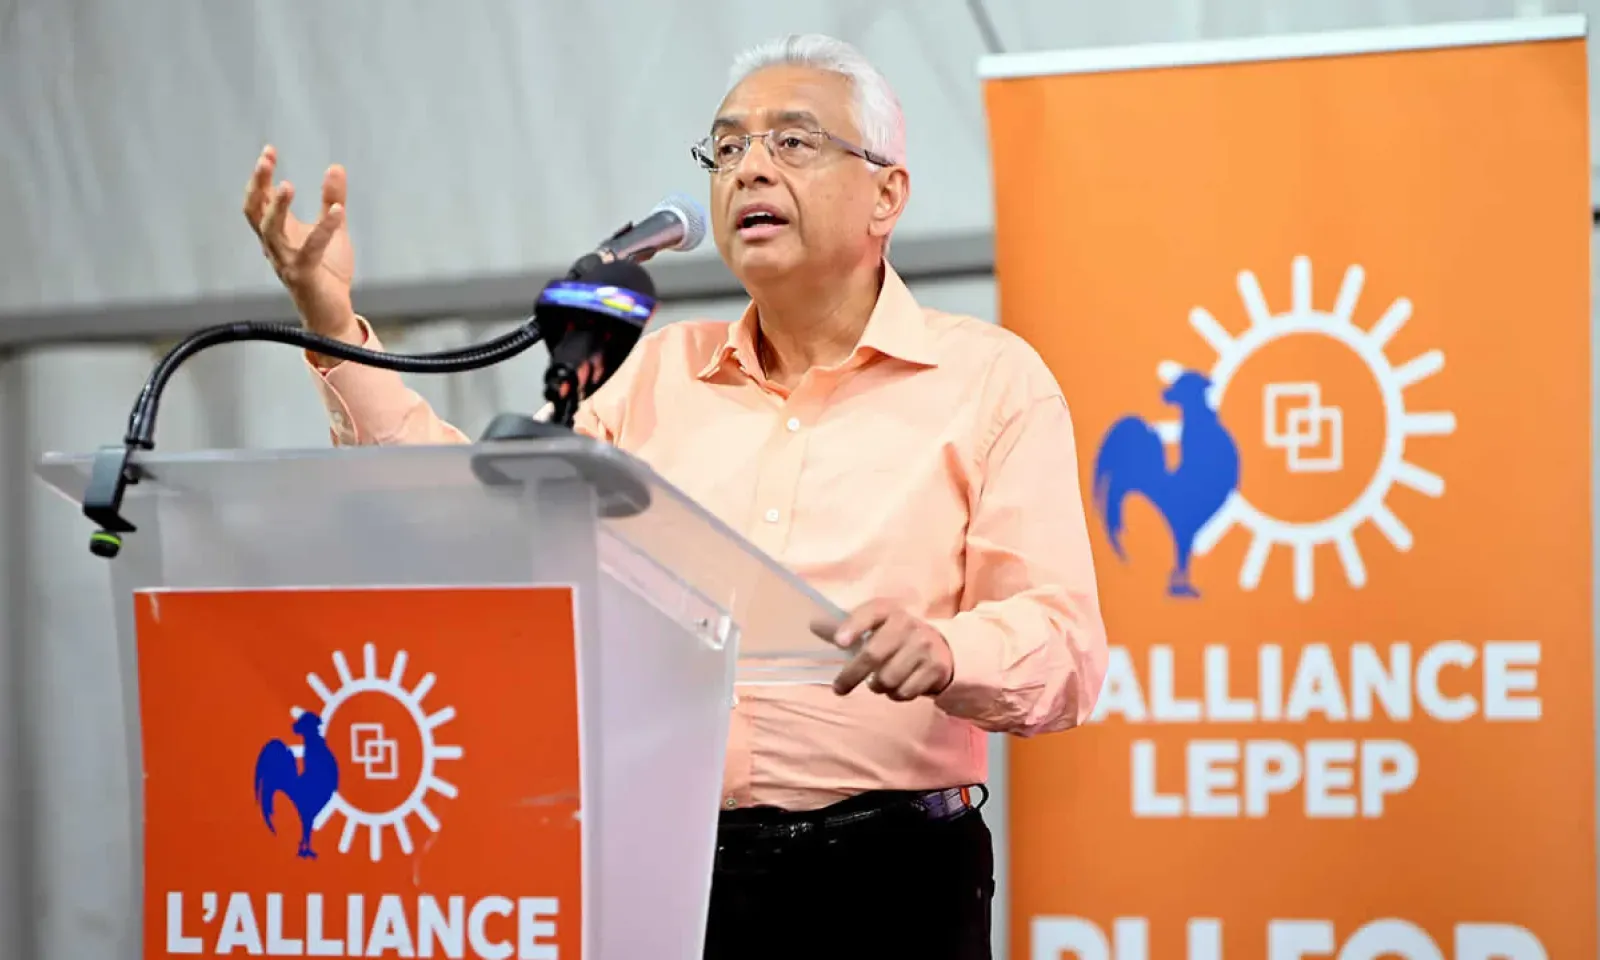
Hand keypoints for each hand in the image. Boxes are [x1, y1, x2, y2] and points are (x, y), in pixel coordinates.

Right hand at [242, 145, 359, 347]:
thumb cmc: (327, 271)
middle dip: (258, 184)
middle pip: (255, 210)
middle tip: (266, 160)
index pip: (260, 199)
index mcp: (278, 232)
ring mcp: (285, 260)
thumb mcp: (332, 228)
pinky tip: (338, 213)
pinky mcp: (303, 274)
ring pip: (271, 230)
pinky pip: (310, 249)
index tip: (269, 151)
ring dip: (277, 207)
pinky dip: (324, 230)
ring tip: (288, 185)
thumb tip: (335, 167)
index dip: (261, 176)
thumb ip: (332, 199)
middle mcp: (274, 245)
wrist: (331, 312)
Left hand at [816, 600, 953, 700]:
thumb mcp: (873, 627)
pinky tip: (897, 685)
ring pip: (888, 678)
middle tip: (839, 688)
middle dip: (851, 675)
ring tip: (877, 682)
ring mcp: (924, 646)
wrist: (941, 649)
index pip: (870, 613)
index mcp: (889, 610)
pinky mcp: (935, 668)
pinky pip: (905, 692)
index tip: (839, 642)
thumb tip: (812, 625)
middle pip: (873, 654)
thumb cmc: (895, 637)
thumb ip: (844, 628)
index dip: (854, 626)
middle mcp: (908, 625)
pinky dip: (895, 695)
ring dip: (877, 686)